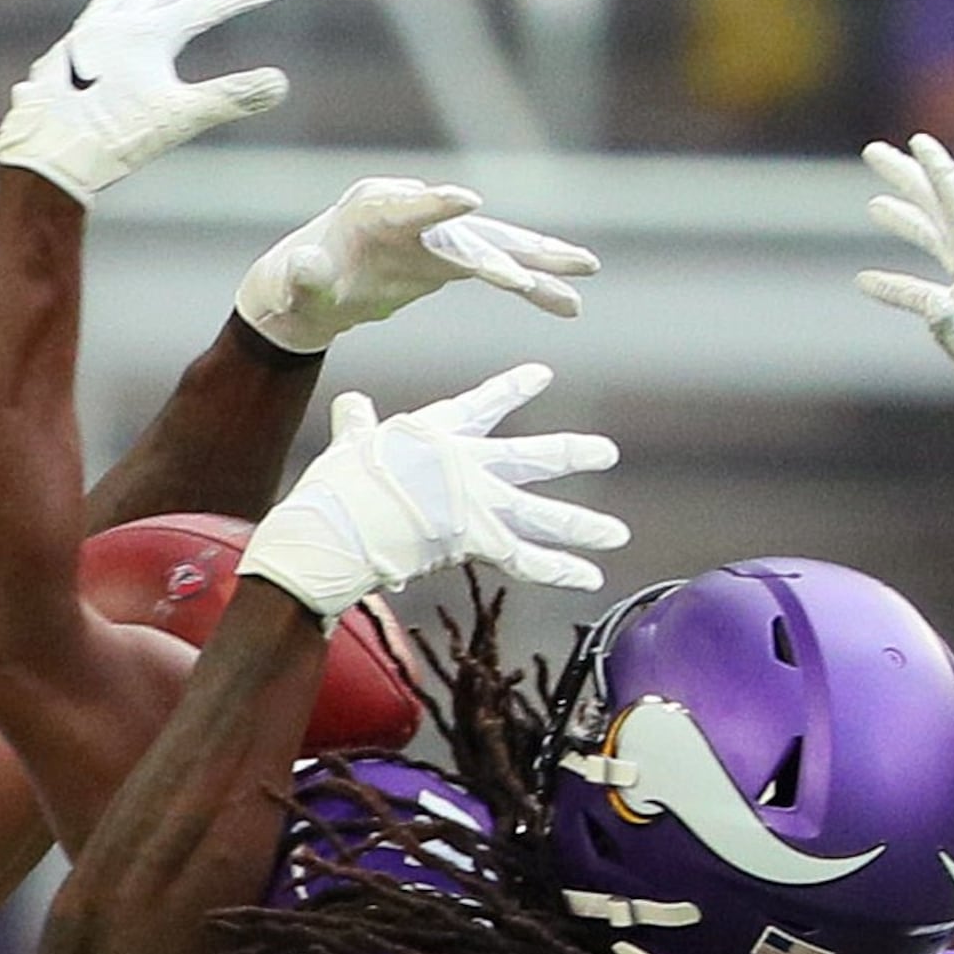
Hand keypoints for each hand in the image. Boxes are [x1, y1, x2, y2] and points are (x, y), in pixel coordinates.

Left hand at [0, 0, 287, 207]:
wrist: (48, 159)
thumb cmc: (112, 141)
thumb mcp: (178, 119)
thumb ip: (229, 98)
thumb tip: (278, 83)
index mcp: (149, 32)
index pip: (208, 5)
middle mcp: (115, 27)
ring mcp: (82, 44)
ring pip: (112, 2)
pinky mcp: (56, 67)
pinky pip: (78, 34)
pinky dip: (92, 24)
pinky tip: (85, 33)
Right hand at [235, 362, 625, 618]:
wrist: (338, 526)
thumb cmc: (336, 488)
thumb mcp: (347, 444)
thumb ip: (356, 423)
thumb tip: (349, 403)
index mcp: (438, 432)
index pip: (484, 405)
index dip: (513, 388)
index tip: (542, 375)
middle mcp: (469, 464)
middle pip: (531, 457)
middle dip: (571, 454)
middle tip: (606, 452)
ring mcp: (478, 502)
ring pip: (541, 514)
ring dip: (581, 525)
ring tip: (616, 534)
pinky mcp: (478, 540)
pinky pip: (527, 561)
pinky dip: (560, 570)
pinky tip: (592, 577)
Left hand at [237, 177, 598, 350]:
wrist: (308, 287)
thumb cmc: (295, 286)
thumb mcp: (293, 286)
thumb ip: (303, 277)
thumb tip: (308, 266)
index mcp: (377, 211)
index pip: (413, 207)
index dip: (439, 206)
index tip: (469, 202)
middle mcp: (417, 214)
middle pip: (472, 230)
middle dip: (512, 247)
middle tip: (549, 263)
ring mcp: (438, 237)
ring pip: (497, 248)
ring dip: (541, 264)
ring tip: (585, 274)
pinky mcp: (449, 262)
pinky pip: (497, 274)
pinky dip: (531, 287)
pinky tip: (567, 305)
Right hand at [860, 133, 953, 467]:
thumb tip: (930, 304)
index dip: (940, 176)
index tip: (918, 142)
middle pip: (941, 213)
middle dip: (909, 182)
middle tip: (876, 153)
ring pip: (933, 243)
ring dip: (906, 220)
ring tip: (874, 203)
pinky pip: (922, 288)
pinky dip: (895, 282)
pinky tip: (867, 279)